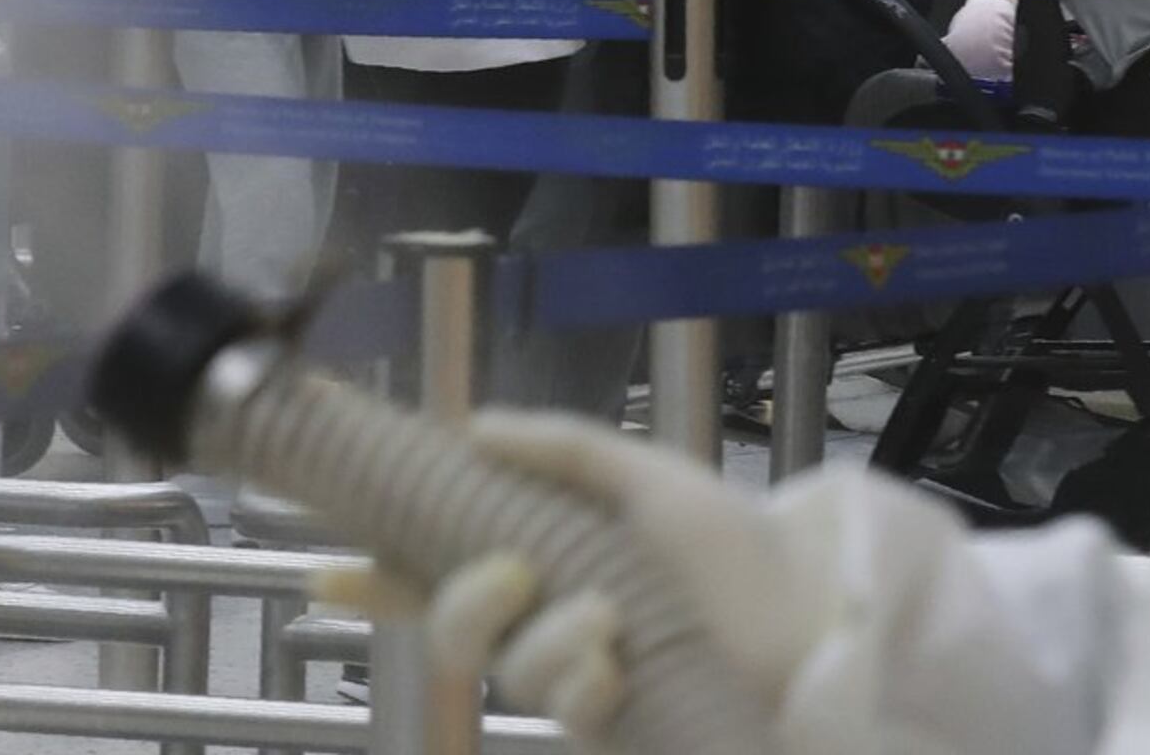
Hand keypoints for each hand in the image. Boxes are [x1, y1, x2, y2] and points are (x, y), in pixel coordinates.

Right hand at [311, 411, 826, 752]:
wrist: (821, 621)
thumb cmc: (744, 552)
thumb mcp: (650, 477)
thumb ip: (562, 449)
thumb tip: (473, 425)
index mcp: (550, 560)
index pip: (441, 571)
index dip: (379, 576)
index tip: (327, 569)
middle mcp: (552, 623)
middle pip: (457, 629)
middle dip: (463, 601)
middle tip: (513, 573)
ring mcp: (580, 681)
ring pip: (505, 670)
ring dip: (546, 640)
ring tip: (605, 620)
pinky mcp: (614, 726)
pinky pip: (563, 707)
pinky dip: (583, 679)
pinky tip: (619, 664)